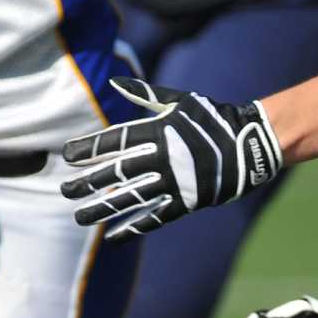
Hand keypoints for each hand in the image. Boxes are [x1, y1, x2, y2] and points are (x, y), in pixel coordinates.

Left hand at [61, 78, 281, 237]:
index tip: (67, 155)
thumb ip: (144, 95)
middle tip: (64, 190)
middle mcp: (163, 157)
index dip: (89, 148)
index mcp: (159, 131)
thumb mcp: (179, 101)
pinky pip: (156, 217)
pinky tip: (113, 236)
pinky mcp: (188, 202)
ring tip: (79, 218)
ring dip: (103, 209)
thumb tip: (114, 81)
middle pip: (117, 171)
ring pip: (131, 198)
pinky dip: (134, 228)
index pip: (115, 140)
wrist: (252, 143)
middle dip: (88, 182)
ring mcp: (176, 182)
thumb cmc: (213, 118)